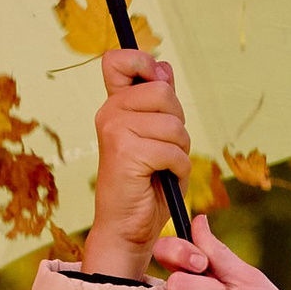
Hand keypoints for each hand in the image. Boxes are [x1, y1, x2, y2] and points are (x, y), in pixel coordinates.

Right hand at [81, 52, 188, 279]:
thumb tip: (163, 68)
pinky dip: (179, 169)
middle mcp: (110, 113)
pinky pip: (173, 151)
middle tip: (165, 149)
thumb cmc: (146, 185)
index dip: (143, 62)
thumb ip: (159, 103)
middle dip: (178, 123)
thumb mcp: (158, 136)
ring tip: (164, 168)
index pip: (118, 60)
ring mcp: (115, 130)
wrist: (127, 229)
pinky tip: (164, 180)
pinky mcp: (126, 152)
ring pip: (173, 124)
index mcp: (114, 105)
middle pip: (164, 91)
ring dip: (180, 151)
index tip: (155, 82)